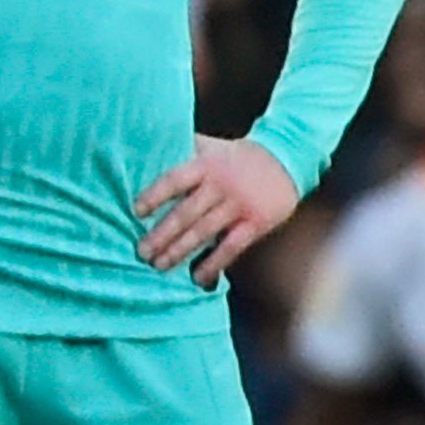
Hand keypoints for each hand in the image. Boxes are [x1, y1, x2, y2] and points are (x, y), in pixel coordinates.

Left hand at [133, 136, 300, 289]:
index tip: (136, 211)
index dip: (155, 195)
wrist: (287, 158)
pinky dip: (213, 264)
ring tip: (159, 265)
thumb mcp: (213, 147)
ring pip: (204, 232)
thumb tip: (146, 149)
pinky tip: (197, 277)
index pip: (175, 180)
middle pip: (186, 212)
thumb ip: (185, 152)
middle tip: (142, 252)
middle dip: (161, 234)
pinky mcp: (257, 222)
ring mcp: (239, 205)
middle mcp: (221, 184)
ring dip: (179, 251)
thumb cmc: (237, 157)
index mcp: (207, 164)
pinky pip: (231, 247)